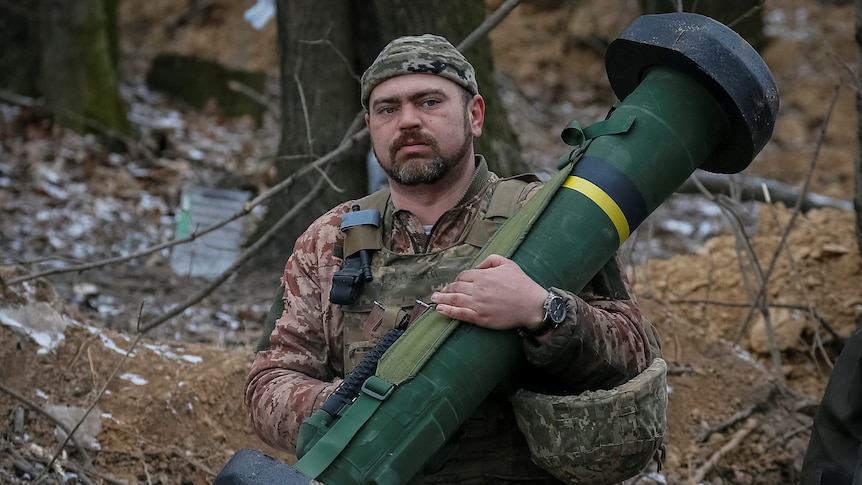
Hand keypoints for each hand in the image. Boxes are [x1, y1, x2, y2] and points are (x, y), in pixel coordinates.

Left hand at [431, 254, 546, 329]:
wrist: (532, 305)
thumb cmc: (522, 284)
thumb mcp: (508, 263)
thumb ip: (491, 260)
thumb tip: (478, 266)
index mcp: (483, 276)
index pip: (463, 276)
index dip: (457, 279)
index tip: (455, 283)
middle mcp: (478, 289)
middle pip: (456, 287)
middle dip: (446, 288)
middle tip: (439, 291)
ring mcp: (478, 304)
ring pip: (455, 300)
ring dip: (442, 299)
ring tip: (434, 299)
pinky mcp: (480, 317)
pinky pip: (460, 314)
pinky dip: (448, 311)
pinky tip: (440, 310)